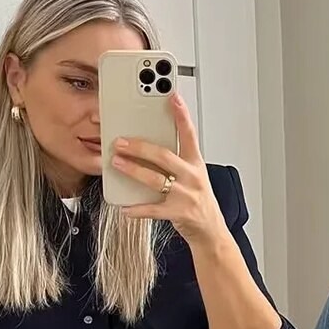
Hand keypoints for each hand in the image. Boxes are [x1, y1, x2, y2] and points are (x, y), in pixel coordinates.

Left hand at [110, 93, 227, 246]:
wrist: (210, 230)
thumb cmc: (198, 201)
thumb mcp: (194, 176)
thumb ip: (176, 161)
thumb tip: (148, 146)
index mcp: (196, 164)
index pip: (189, 134)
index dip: (181, 115)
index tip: (172, 98)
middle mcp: (192, 177)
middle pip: (164, 156)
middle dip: (140, 147)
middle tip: (121, 141)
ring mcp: (185, 196)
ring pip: (155, 179)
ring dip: (133, 170)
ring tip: (117, 163)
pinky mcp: (178, 213)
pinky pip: (152, 210)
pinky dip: (136, 209)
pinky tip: (125, 206)